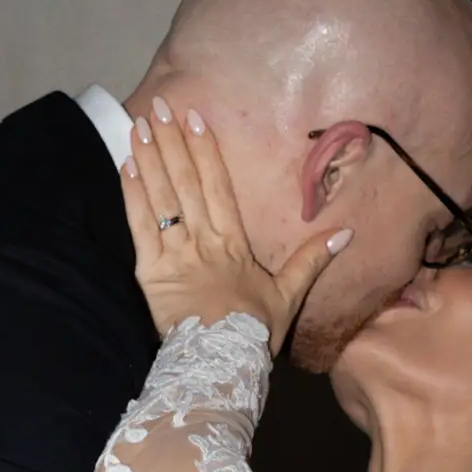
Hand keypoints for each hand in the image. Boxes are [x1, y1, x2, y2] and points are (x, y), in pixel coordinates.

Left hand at [120, 99, 337, 352]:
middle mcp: (203, 240)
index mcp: (233, 242)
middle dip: (172, 141)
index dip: (205, 149)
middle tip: (160, 106)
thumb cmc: (253, 332)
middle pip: (186, 182)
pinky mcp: (149, 273)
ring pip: (160, 197)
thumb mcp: (288, 295)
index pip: (217, 185)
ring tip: (139, 125)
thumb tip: (346, 232)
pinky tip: (125, 167)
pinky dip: (132, 196)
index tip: (195, 118)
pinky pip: (139, 227)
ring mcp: (174, 254)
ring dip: (149, 158)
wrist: (220, 366)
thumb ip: (312, 260)